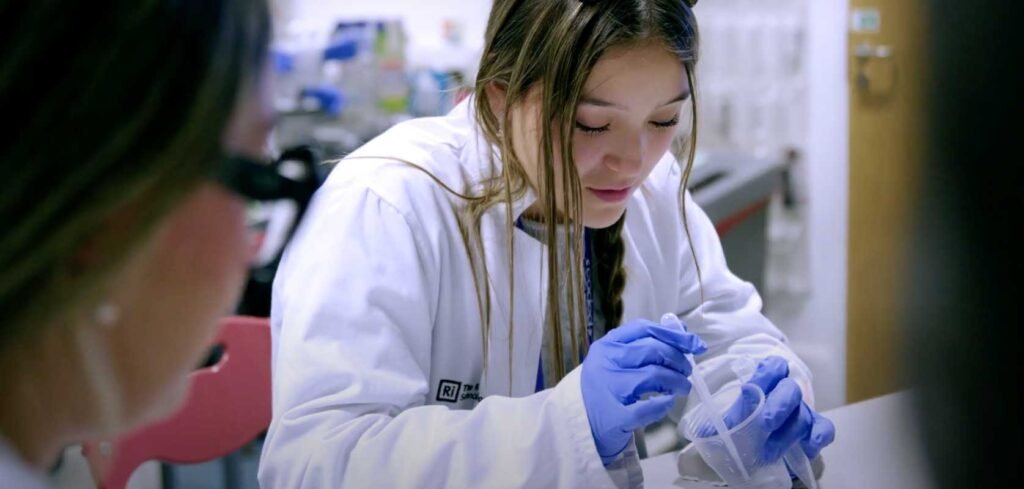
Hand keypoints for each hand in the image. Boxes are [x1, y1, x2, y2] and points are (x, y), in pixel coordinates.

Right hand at [580, 319, 706, 464]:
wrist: (578, 422)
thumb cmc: (605, 386)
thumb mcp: (617, 360)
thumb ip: (645, 344)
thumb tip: (683, 332)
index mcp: (607, 345)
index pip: (644, 329)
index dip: (674, 335)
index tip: (695, 345)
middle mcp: (606, 362)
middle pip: (653, 350)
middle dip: (678, 360)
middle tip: (687, 371)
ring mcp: (609, 389)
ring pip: (654, 375)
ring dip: (677, 381)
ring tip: (683, 387)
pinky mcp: (614, 416)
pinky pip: (648, 408)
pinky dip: (664, 404)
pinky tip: (668, 402)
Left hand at [722, 356, 835, 461]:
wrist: (746, 462)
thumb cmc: (734, 438)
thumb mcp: (725, 426)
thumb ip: (734, 411)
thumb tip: (747, 391)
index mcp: (762, 387)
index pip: (772, 367)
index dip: (768, 373)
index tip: (754, 389)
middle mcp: (783, 396)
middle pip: (790, 389)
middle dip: (780, 405)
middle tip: (766, 424)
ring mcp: (800, 413)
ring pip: (803, 415)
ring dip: (787, 434)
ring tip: (768, 453)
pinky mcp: (813, 432)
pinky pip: (824, 428)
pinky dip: (819, 436)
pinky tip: (809, 447)